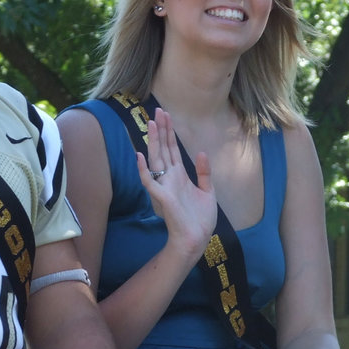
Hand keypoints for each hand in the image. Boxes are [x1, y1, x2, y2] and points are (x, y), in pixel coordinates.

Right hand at [138, 109, 216, 259]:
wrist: (197, 239)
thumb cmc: (200, 219)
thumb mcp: (208, 191)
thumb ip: (204, 172)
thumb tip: (201, 152)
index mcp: (180, 176)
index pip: (172, 149)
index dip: (170, 132)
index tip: (167, 115)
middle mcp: (170, 178)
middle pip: (163, 149)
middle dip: (162, 130)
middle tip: (158, 110)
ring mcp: (164, 187)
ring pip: (156, 160)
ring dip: (153, 142)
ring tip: (152, 124)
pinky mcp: (162, 198)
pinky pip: (149, 182)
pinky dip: (143, 170)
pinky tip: (140, 156)